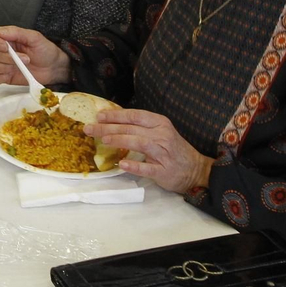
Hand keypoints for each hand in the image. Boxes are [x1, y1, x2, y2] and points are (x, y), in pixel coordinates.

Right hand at [0, 26, 68, 86]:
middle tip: (25, 58)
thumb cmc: (45, 51)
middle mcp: (3, 50)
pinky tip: (10, 75)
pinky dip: (0, 78)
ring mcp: (3, 64)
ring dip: (5, 67)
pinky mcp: (5, 76)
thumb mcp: (34, 37)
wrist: (54, 67)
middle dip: (8, 58)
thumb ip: (16, 32)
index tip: (5, 47)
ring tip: (20, 67)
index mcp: (7, 38)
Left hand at [85, 108, 212, 194]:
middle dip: (108, 128)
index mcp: (159, 123)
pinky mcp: (164, 171)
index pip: (134, 116)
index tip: (98, 116)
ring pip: (139, 143)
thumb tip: (111, 123)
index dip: (115, 115)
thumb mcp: (159, 132)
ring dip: (120, 140)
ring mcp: (164, 153)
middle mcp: (162, 135)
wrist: (195, 169)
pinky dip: (135, 165)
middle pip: (132, 129)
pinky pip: (148, 167)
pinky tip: (122, 164)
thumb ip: (139, 128)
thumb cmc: (172, 149)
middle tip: (89, 129)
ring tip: (103, 140)